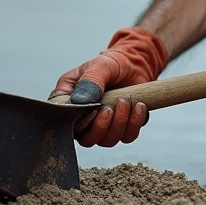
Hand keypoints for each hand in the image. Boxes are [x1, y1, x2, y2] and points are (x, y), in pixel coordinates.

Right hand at [49, 27, 168, 147]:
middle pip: (86, 139)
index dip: (80, 123)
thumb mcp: (99, 66)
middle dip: (101, 126)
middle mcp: (84, 118)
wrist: (135, 63)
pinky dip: (134, 124)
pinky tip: (139, 106)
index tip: (94, 110)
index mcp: (69, 102)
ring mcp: (103, 125)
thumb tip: (81, 102)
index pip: (66, 124)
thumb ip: (90, 81)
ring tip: (125, 100)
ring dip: (119, 123)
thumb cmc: (112, 63)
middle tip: (110, 108)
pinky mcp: (123, 128)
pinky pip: (127, 136)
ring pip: (107, 140)